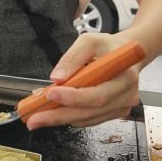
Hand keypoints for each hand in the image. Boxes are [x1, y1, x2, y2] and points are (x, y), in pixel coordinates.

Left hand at [24, 33, 140, 129]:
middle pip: (90, 111)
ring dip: (61, 118)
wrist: (124, 55)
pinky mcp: (114, 113)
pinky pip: (89, 119)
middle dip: (59, 115)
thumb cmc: (108, 47)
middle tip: (35, 118)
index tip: (51, 94)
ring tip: (38, 116)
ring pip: (87, 118)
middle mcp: (126, 96)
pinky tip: (54, 113)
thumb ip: (73, 57)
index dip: (73, 97)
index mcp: (125, 76)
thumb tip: (58, 77)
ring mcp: (121, 107)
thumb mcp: (89, 41)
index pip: (98, 94)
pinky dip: (70, 117)